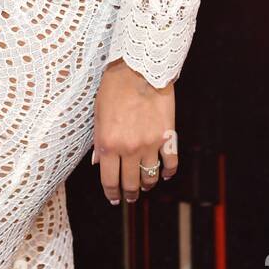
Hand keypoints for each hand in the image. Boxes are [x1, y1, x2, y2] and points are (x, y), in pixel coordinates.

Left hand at [92, 58, 177, 204]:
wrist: (139, 69)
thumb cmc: (114, 87)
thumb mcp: (98, 113)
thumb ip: (98, 140)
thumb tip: (98, 163)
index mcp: (107, 143)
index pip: (109, 179)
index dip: (111, 193)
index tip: (114, 198)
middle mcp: (128, 148)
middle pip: (130, 183)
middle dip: (129, 193)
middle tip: (130, 196)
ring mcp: (149, 144)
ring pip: (149, 177)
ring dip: (147, 185)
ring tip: (145, 186)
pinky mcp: (166, 137)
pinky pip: (170, 164)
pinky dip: (168, 173)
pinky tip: (164, 174)